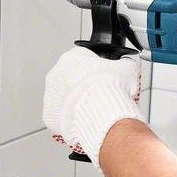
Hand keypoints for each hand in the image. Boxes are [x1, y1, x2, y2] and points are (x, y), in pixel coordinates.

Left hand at [43, 46, 144, 165]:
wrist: (102, 113)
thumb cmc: (110, 90)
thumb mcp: (126, 68)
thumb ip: (124, 63)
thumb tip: (126, 64)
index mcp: (71, 58)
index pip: (82, 58)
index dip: (95, 68)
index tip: (102, 76)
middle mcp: (56, 75)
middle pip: (71, 78)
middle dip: (84, 85)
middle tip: (99, 93)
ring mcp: (50, 96)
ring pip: (64, 98)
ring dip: (76, 102)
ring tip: (94, 108)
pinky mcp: (50, 116)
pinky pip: (61, 116)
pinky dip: (71, 118)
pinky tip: (85, 119)